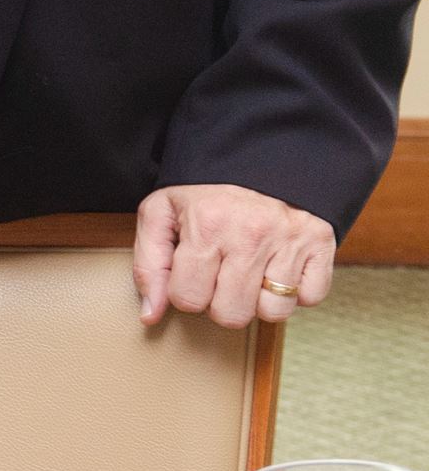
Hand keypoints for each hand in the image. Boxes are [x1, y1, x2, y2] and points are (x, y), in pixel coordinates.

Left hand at [134, 184, 337, 328]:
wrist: (261, 155)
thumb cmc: (206, 192)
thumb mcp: (161, 213)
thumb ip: (148, 265)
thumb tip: (151, 315)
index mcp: (206, 227)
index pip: (188, 299)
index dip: (186, 292)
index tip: (192, 272)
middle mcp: (250, 236)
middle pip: (231, 315)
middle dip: (220, 302)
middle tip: (221, 274)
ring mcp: (289, 242)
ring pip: (273, 312)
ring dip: (259, 300)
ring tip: (251, 272)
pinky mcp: (320, 245)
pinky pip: (311, 298)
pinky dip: (297, 291)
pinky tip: (280, 267)